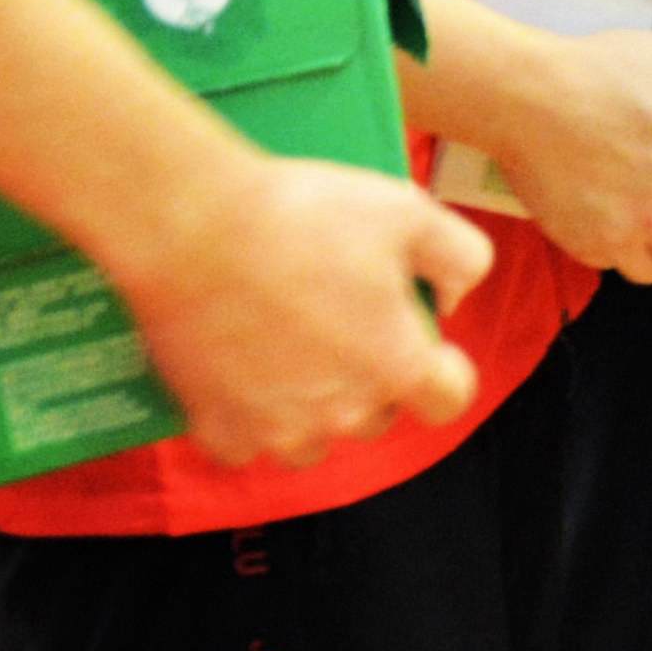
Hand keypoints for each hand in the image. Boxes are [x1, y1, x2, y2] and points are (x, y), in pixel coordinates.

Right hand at [114, 153, 495, 468]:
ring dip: (309, 403)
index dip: (441, 367)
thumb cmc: (301, 214)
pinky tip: (238, 365)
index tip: (419, 336)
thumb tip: (454, 297)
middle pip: (376, 413)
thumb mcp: (408, 210)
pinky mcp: (217, 428)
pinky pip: (246, 441)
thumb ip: (460, 256)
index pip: (448, 398)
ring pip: (312, 437)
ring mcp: (276, 428)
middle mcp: (341, 413)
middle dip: (369, 375)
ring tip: (287, 343)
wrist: (191, 225)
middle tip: (336, 317)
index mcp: (396, 366)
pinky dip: (246, 413)